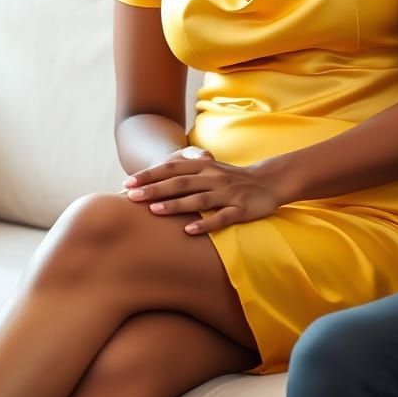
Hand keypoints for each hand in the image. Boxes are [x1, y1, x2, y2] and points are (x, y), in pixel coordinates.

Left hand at [123, 148, 278, 233]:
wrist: (269, 180)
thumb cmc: (232, 178)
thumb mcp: (210, 170)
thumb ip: (186, 174)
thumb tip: (153, 184)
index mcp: (205, 166)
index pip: (173, 168)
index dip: (150, 175)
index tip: (128, 183)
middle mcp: (214, 177)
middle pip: (181, 182)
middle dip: (155, 189)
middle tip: (132, 197)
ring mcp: (228, 193)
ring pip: (199, 199)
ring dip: (176, 204)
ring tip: (154, 210)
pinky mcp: (241, 209)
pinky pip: (221, 217)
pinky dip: (205, 224)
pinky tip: (188, 230)